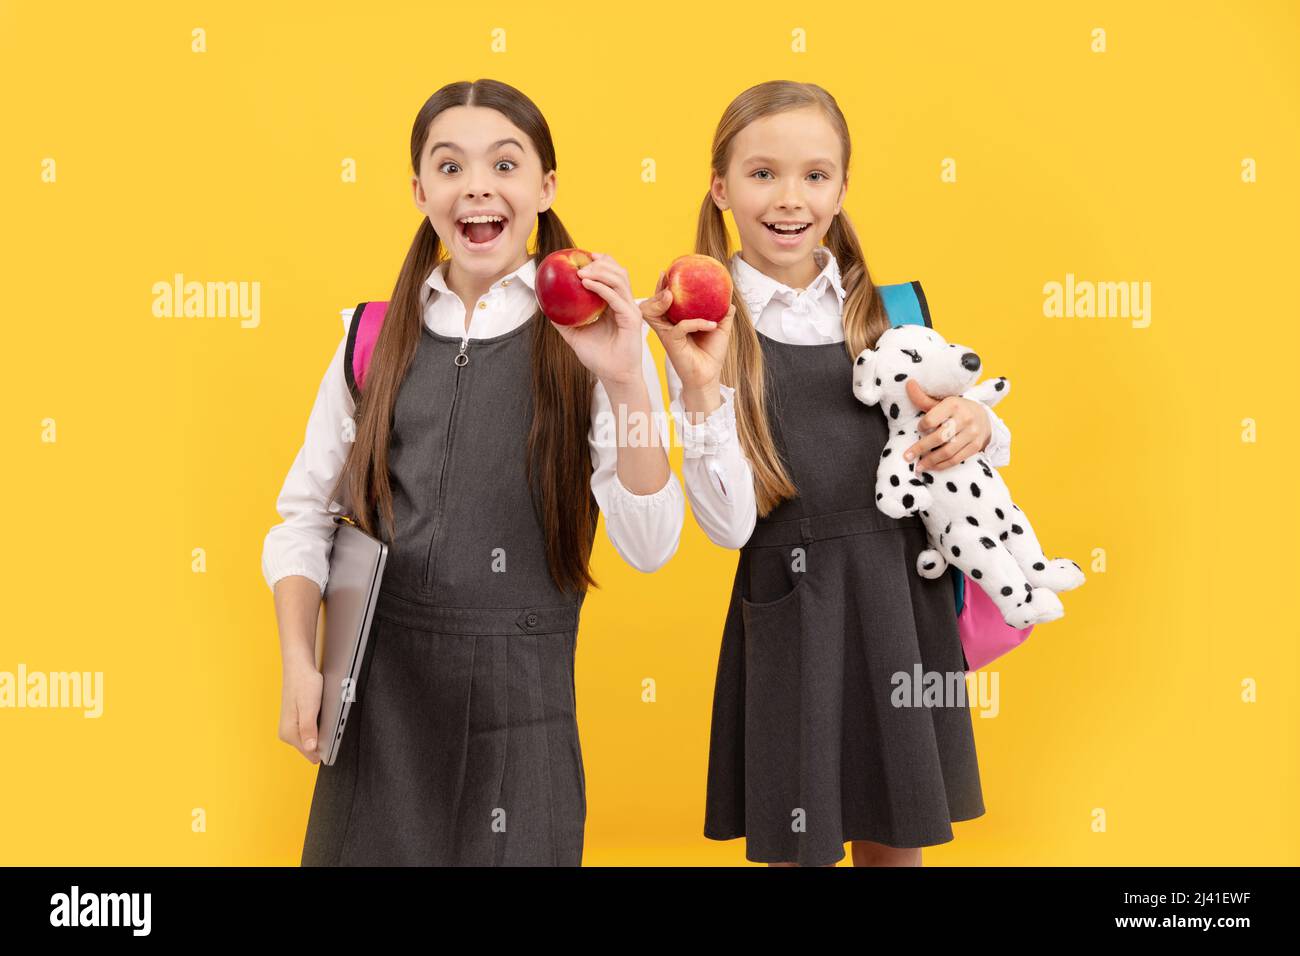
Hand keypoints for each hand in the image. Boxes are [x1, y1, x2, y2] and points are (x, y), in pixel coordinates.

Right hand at [279, 658, 323, 763]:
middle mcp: (287, 734)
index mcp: (288, 733)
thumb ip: (309, 728)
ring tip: (322, 712)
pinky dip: (320, 724)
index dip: (325, 747)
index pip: (311, 754)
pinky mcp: (298, 722)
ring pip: (314, 739)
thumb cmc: (304, 684)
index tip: (333, 735)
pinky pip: (313, 731)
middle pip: (313, 748)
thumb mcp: (309, 706)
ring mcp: (292, 728)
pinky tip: (321, 712)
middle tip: (328, 718)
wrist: (300, 667)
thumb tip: (310, 748)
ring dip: (322, 730)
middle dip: (323, 737)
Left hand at [549, 252, 643, 387]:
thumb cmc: (598, 358)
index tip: (583, 256)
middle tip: (580, 264)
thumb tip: (545, 307)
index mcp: (615, 304)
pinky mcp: (632, 319)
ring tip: (582, 273)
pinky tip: (587, 284)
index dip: (601, 261)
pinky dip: (602, 288)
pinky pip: (616, 297)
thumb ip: (563, 321)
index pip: (612, 274)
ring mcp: (630, 309)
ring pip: (619, 279)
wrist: (613, 377)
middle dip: (600, 262)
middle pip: (618, 271)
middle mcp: (624, 303)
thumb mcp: (575, 336)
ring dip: (600, 271)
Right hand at [641, 269, 733, 391]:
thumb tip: (729, 299)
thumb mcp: (720, 329)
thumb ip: (723, 313)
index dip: (662, 285)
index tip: (668, 271)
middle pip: (652, 304)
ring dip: (661, 301)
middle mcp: (667, 326)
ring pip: (654, 313)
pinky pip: (680, 327)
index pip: (664, 300)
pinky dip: (696, 322)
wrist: (709, 376)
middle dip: (656, 290)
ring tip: (672, 294)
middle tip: (666, 279)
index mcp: (675, 320)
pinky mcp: (672, 343)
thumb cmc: (711, 353)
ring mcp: (668, 334)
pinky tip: (711, 324)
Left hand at [903, 379, 990, 472]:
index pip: (932, 419)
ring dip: (930, 461)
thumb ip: (923, 398)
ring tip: (918, 466)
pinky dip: (942, 465)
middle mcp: (965, 418)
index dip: (921, 426)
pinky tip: (932, 467)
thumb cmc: (956, 409)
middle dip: (920, 448)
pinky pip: (957, 459)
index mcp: (953, 404)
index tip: (918, 429)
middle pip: (939, 437)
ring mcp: (972, 433)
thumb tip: (908, 383)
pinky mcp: (976, 446)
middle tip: (907, 456)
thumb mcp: (942, 402)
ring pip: (948, 451)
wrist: (983, 416)